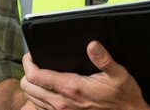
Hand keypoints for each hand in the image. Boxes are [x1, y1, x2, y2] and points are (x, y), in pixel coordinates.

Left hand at [20, 40, 149, 109]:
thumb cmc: (122, 95)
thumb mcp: (118, 74)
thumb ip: (104, 59)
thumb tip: (92, 44)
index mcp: (71, 87)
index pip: (35, 76)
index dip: (29, 62)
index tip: (32, 54)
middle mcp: (62, 102)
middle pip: (28, 87)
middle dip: (27, 73)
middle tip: (35, 62)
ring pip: (31, 99)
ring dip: (32, 86)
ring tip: (40, 73)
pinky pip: (40, 108)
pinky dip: (38, 98)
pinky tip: (46, 90)